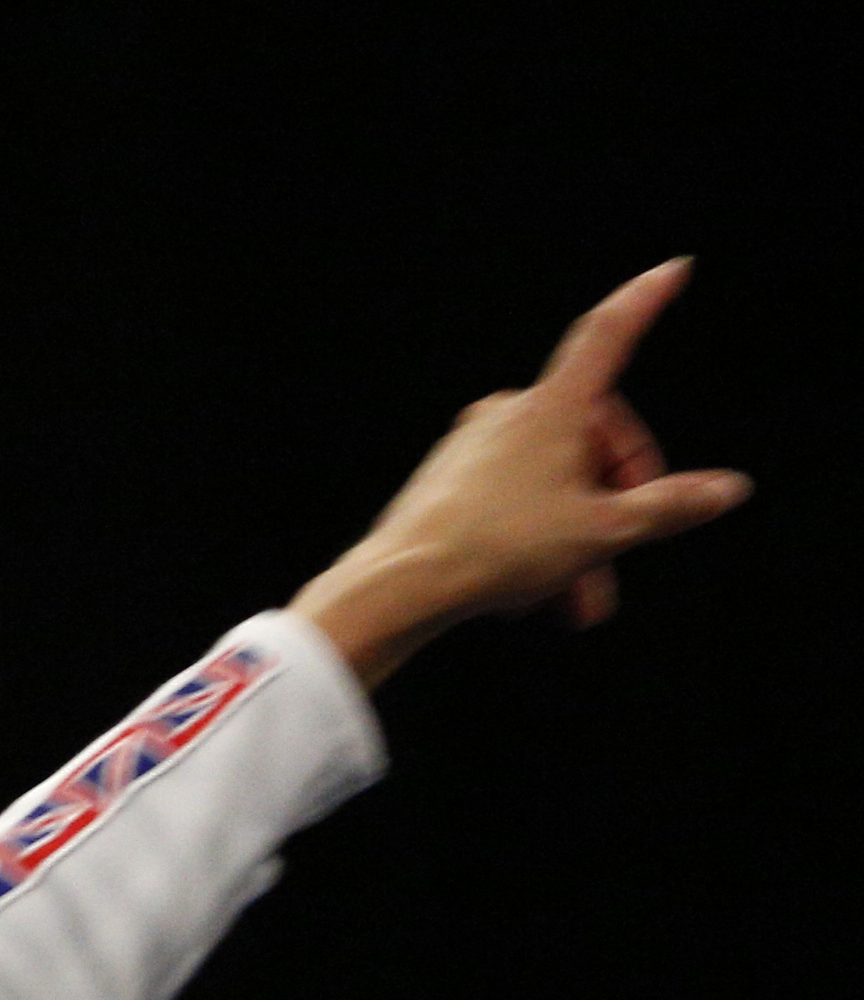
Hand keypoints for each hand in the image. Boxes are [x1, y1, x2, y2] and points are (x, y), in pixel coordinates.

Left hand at [291, 261, 751, 686]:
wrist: (397, 589)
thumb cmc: (496, 551)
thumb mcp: (602, 532)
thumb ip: (669, 507)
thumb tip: (729, 489)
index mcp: (553, 407)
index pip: (609, 334)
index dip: (646, 300)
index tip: (673, 267)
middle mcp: (510, 414)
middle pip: (593, 440)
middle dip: (616, 503)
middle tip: (620, 557)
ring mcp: (474, 445)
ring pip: (554, 484)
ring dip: (577, 542)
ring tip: (578, 604)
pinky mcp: (448, 480)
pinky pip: (513, 501)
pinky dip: (535, 542)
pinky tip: (530, 599)